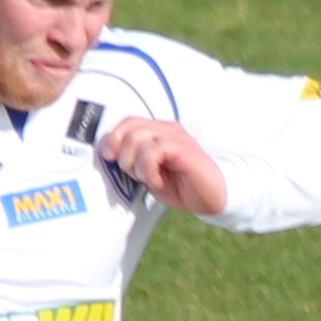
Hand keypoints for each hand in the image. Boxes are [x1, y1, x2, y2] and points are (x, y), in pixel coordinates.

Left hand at [96, 115, 226, 217]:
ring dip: (136, 166)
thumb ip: (132, 162)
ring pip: (138, 139)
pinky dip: (148, 170)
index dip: (112, 139)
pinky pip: (153, 151)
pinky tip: (158, 182)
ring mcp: (177, 137)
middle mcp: (168, 129)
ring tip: (151, 179)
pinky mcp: (184, 149)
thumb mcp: (149, 175)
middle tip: (138, 176)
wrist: (212, 198)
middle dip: (124, 158)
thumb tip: (108, 155)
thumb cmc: (181, 187)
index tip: (110, 158)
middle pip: (129, 130)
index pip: (128, 122)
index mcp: (159, 132)